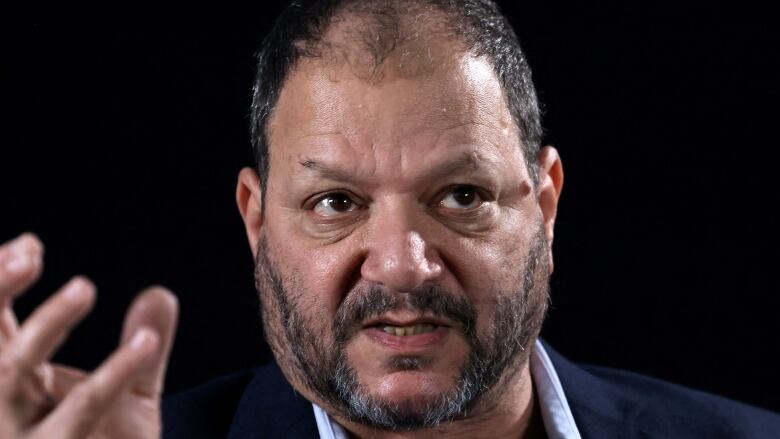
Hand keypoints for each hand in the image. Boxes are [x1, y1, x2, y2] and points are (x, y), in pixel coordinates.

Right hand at [0, 233, 177, 437]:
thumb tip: (160, 292)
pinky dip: (113, 375)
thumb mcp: (131, 397)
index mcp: (14, 386)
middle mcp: (4, 408)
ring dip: (44, 326)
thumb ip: (142, 346)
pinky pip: (78, 415)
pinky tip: (147, 345)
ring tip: (85, 284)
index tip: (30, 246)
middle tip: (30, 254)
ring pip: (10, 374)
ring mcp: (19, 435)